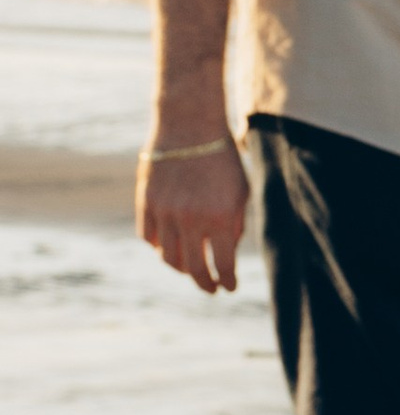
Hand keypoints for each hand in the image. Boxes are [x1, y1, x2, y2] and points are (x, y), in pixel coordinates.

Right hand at [137, 137, 249, 295]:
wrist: (189, 126)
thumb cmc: (222, 159)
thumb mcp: (240, 192)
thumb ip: (234, 224)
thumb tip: (226, 255)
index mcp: (220, 218)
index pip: (223, 265)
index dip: (227, 281)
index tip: (229, 287)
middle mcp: (191, 219)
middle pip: (193, 269)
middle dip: (205, 284)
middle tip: (211, 288)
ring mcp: (165, 212)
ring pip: (167, 256)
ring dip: (180, 268)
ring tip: (190, 268)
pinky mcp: (146, 202)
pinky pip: (148, 237)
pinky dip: (158, 246)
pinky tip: (168, 246)